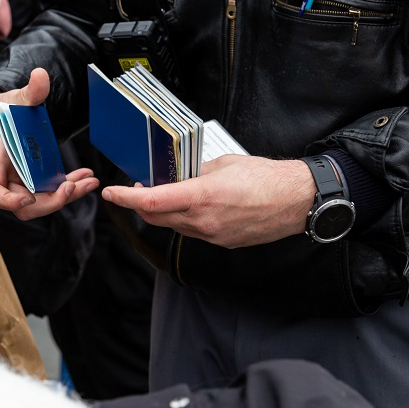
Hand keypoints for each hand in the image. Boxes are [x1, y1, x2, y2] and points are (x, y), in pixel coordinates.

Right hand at [0, 68, 99, 219]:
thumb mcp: (14, 98)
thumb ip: (30, 91)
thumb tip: (41, 75)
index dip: (6, 200)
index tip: (27, 197)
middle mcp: (5, 175)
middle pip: (21, 205)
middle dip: (49, 202)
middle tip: (72, 188)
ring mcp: (18, 180)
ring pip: (39, 201)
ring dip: (65, 197)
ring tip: (89, 183)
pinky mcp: (31, 179)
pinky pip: (48, 191)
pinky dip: (68, 187)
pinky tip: (86, 177)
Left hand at [101, 155, 314, 247]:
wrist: (297, 201)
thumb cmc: (267, 178)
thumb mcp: (224, 164)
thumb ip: (195, 171)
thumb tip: (177, 175)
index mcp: (203, 197)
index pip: (152, 200)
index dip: (126, 198)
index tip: (111, 193)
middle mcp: (204, 221)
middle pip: (156, 217)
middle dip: (140, 204)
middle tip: (136, 188)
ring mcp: (212, 236)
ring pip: (173, 226)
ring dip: (161, 212)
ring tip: (164, 193)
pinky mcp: (221, 242)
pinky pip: (191, 232)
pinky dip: (182, 219)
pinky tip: (188, 205)